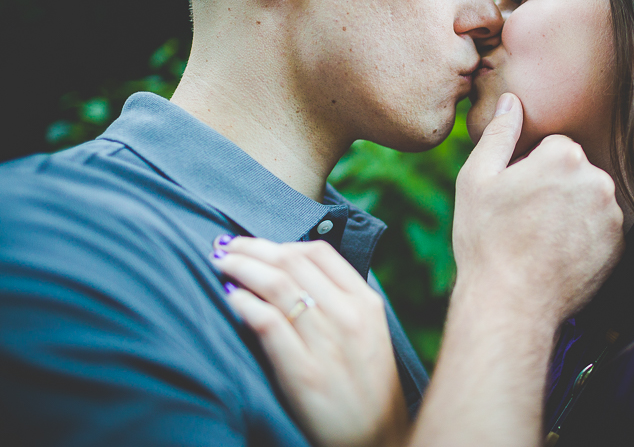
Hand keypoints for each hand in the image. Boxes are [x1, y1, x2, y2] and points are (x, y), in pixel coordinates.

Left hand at [211, 237, 408, 446]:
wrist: (377, 438)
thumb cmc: (366, 385)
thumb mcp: (368, 334)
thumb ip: (340, 301)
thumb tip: (292, 272)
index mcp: (366, 303)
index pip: (319, 253)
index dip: (280, 242)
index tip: (256, 245)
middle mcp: (348, 316)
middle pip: (292, 262)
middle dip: (253, 249)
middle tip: (227, 248)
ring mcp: (327, 343)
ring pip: (276, 285)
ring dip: (241, 268)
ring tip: (222, 265)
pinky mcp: (304, 372)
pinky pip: (267, 323)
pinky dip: (244, 303)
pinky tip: (230, 297)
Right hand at [453, 93, 623, 325]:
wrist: (511, 304)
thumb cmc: (486, 240)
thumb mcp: (477, 179)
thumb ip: (499, 134)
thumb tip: (512, 101)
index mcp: (564, 157)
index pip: (553, 147)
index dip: (528, 169)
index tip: (514, 195)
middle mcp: (597, 181)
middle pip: (575, 171)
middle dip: (554, 187)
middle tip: (524, 219)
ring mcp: (612, 216)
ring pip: (589, 199)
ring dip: (570, 211)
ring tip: (539, 239)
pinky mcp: (619, 247)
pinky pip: (600, 228)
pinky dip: (583, 237)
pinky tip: (557, 254)